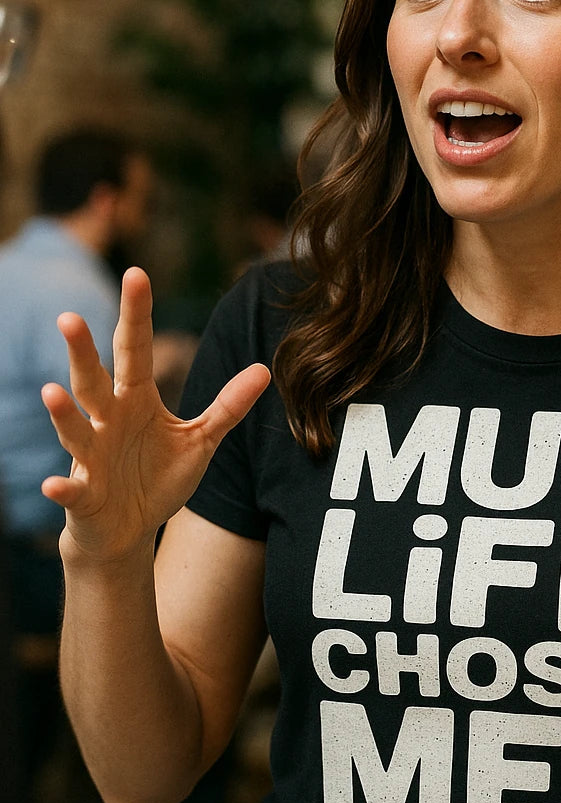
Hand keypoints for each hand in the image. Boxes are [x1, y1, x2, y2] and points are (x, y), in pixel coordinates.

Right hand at [41, 267, 270, 562]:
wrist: (127, 529)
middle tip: (70, 317)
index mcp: (137, 401)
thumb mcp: (200, 440)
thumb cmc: (159, 477)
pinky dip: (63, 487)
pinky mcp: (83, 494)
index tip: (136, 273)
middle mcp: (108, 421)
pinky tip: (57, 484)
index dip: (138, 314)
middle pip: (95, 380)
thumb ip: (228, 406)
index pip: (137, 350)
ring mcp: (91, 457)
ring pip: (75, 429)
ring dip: (62, 413)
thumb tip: (264, 370)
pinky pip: (72, 489)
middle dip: (83, 352)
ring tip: (54, 391)